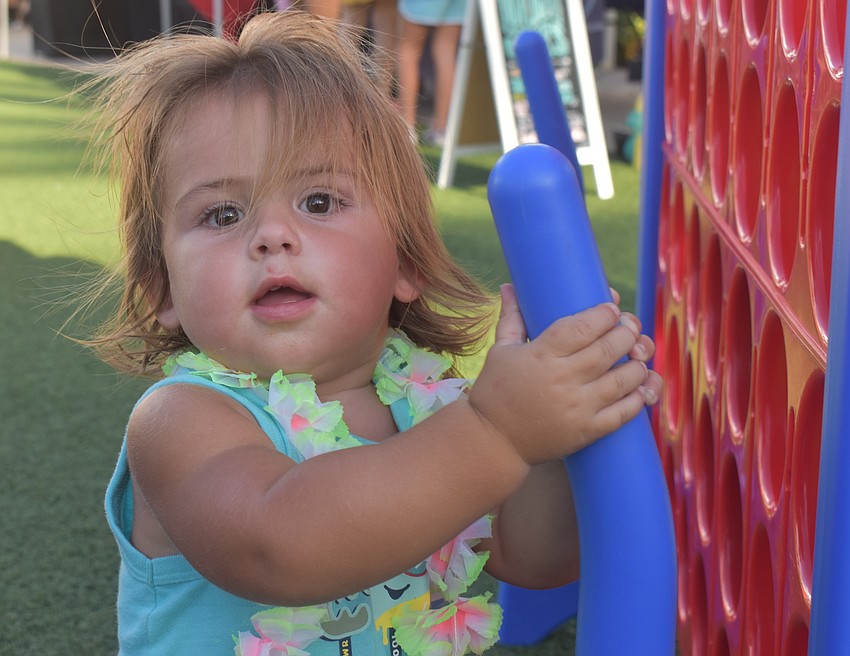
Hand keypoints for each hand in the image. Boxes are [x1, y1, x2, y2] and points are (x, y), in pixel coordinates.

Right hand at [468, 284, 660, 465]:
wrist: (492, 442)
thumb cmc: (494, 392)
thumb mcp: (499, 351)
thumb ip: (511, 318)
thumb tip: (509, 285)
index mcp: (541, 355)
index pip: (582, 327)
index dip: (604, 314)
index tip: (612, 308)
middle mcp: (562, 380)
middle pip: (609, 349)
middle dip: (627, 332)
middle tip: (629, 327)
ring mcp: (577, 407)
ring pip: (624, 379)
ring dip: (638, 363)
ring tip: (636, 355)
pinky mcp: (587, 431)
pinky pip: (625, 412)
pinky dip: (638, 397)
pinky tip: (640, 386)